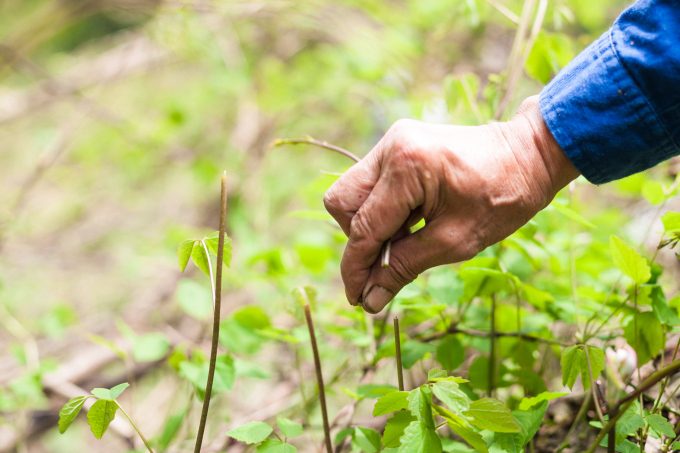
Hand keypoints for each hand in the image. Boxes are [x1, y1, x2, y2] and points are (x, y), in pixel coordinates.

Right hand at [323, 96, 578, 312]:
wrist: (529, 155)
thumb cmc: (503, 197)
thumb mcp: (456, 241)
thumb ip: (405, 267)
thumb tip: (369, 299)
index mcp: (407, 167)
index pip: (363, 227)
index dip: (355, 268)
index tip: (357, 298)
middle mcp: (391, 146)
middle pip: (342, 203)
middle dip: (358, 239)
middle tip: (387, 263)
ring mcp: (392, 142)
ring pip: (352, 192)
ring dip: (369, 225)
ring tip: (406, 241)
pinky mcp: (398, 145)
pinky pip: (371, 184)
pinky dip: (382, 210)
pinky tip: (410, 223)